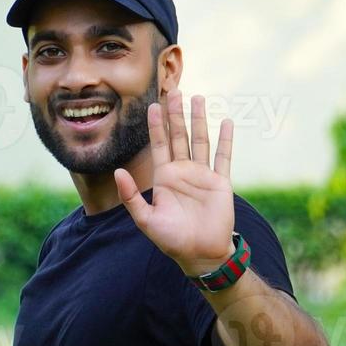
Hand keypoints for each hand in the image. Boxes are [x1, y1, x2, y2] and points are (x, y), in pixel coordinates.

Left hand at [114, 91, 235, 274]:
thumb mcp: (145, 219)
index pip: (159, 144)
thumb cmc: (171, 240)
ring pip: (200, 140)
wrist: (200, 254)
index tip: (152, 105)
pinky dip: (226, 140)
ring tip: (199, 98)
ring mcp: (203, 175)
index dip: (156, 125)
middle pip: (179, 135)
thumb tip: (118, 171)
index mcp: (165, 177)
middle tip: (175, 90)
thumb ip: (131, 196)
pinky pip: (223, 157)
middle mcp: (183, 172)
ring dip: (199, 120)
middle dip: (176, 114)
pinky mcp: (220, 182)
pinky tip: (226, 123)